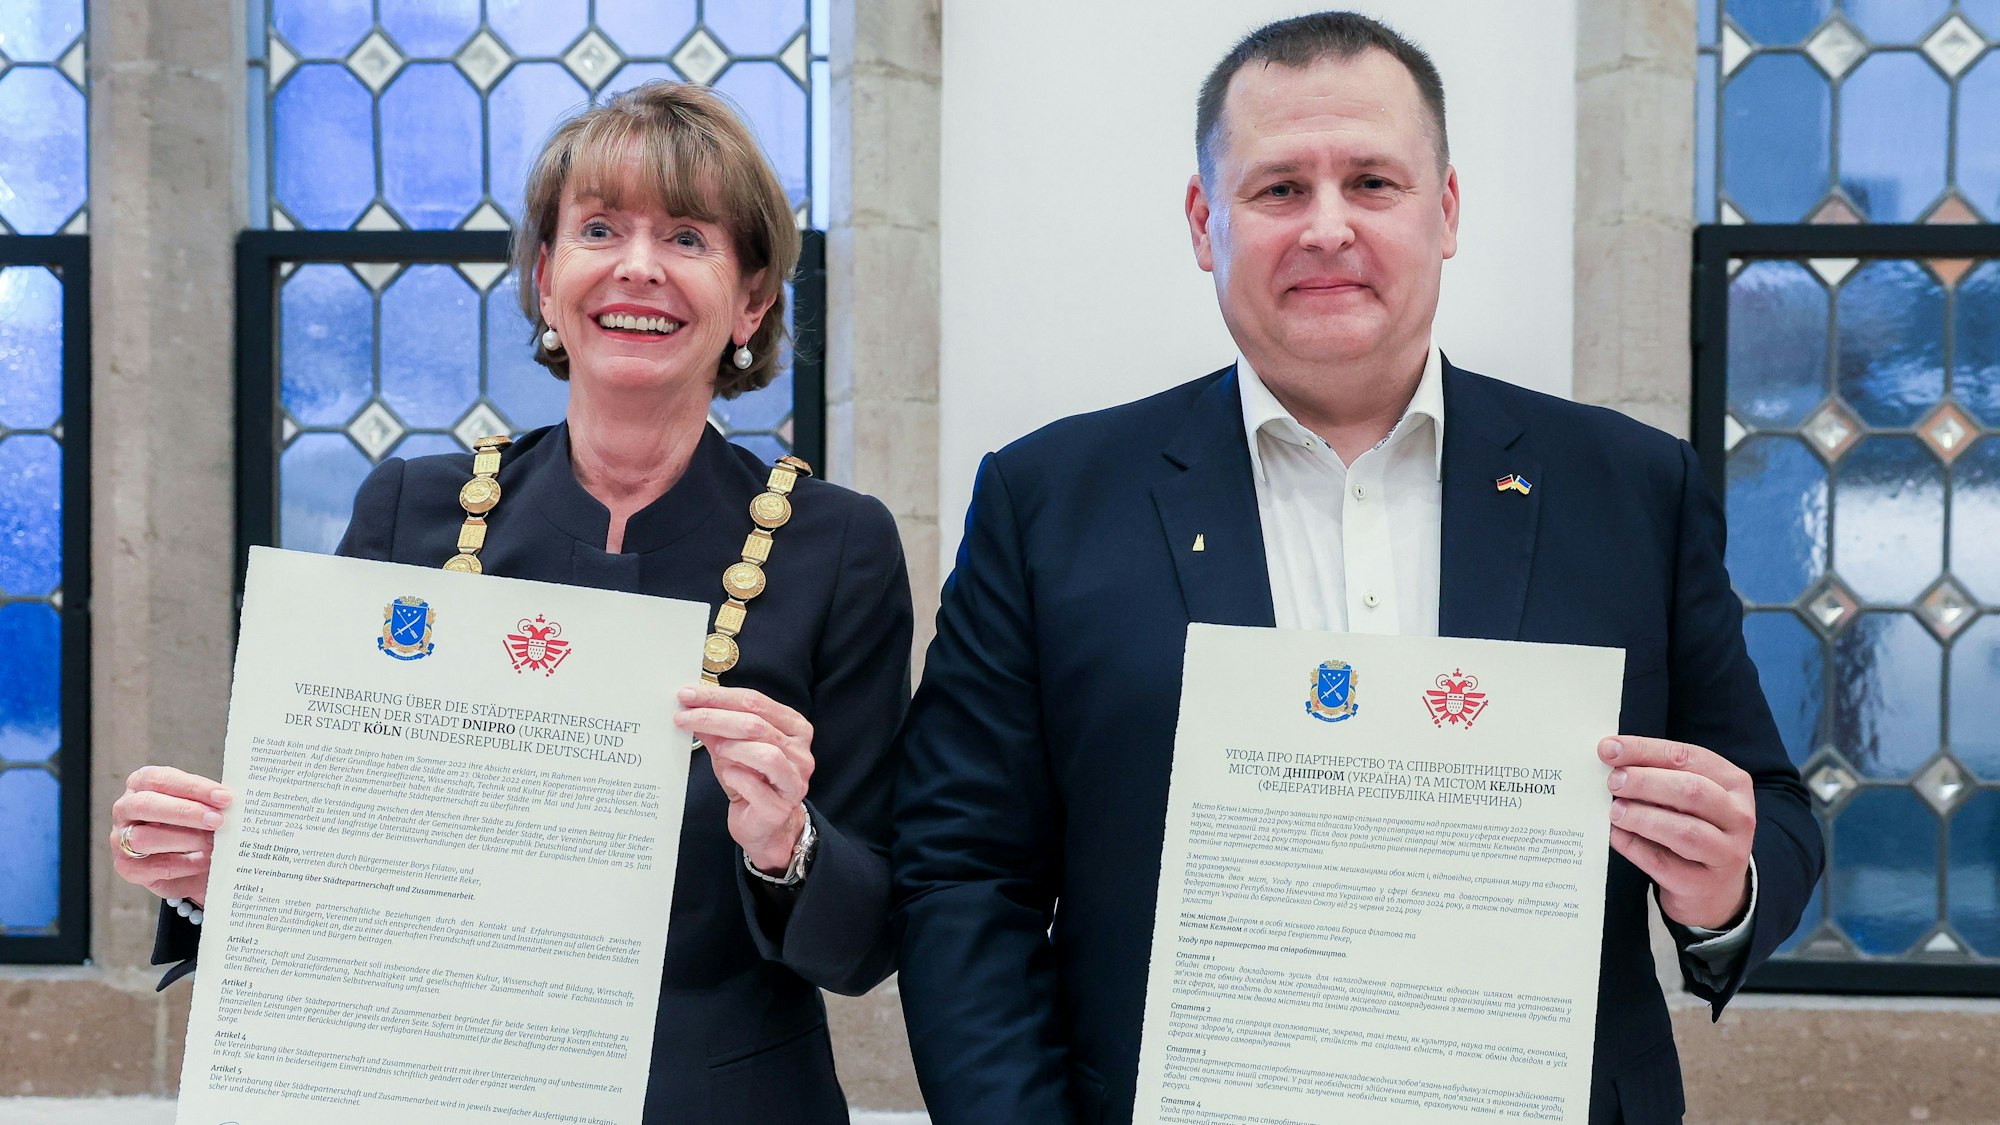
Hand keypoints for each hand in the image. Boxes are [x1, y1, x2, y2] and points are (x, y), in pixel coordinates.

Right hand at [109, 766, 231, 906]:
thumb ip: (211, 802)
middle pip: (145, 804)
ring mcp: (120, 839)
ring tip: (213, 844)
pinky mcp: (128, 868)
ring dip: (184, 840)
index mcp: (142, 784)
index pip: (161, 779)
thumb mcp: (204, 808)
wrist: (196, 866)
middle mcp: (125, 808)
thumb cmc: (198, 826)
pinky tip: (204, 862)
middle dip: (186, 812)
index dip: (193, 787)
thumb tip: (230, 800)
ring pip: (144, 838)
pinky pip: (152, 866)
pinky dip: (183, 864)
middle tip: (218, 820)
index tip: (224, 797)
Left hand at [674, 684, 813, 873]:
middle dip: (715, 717)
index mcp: (794, 728)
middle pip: (757, 724)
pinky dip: (736, 776)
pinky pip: (756, 786)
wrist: (763, 826)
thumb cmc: (751, 781)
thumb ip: (716, 728)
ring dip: (732, 747)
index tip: (688, 694)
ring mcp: (794, 780)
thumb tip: (690, 705)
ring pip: (765, 753)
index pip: (756, 702)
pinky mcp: (780, 807)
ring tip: (714, 748)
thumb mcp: (731, 748)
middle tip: (683, 716)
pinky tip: (728, 775)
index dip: (719, 696)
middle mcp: (800, 752)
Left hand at [1602, 736, 1754, 929]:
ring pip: (1684, 830)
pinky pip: (1663, 863)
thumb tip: (1611, 755)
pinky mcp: (1703, 884)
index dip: (1645, 750)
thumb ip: (1658, 775)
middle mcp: (1738, 817)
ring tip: (1615, 811)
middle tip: (1614, 782)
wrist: (1714, 889)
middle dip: (1646, 782)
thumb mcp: (1686, 797)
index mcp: (1733, 783)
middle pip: (1691, 790)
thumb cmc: (1693, 827)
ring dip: (1642, 817)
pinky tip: (1617, 836)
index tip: (1608, 749)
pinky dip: (1635, 847)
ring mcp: (1726, 854)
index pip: (1688, 757)